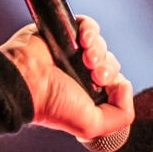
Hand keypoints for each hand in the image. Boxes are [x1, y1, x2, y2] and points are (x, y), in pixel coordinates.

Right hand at [0, 16, 134, 143]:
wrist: (26, 82)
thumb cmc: (52, 105)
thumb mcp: (91, 125)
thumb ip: (120, 116)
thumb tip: (126, 87)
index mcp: (88, 96)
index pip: (116, 84)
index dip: (115, 83)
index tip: (104, 87)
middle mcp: (81, 75)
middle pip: (111, 63)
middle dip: (107, 68)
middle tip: (94, 74)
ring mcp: (73, 54)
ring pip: (101, 45)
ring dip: (99, 50)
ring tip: (86, 58)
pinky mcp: (65, 34)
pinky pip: (88, 26)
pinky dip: (90, 29)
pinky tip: (83, 39)